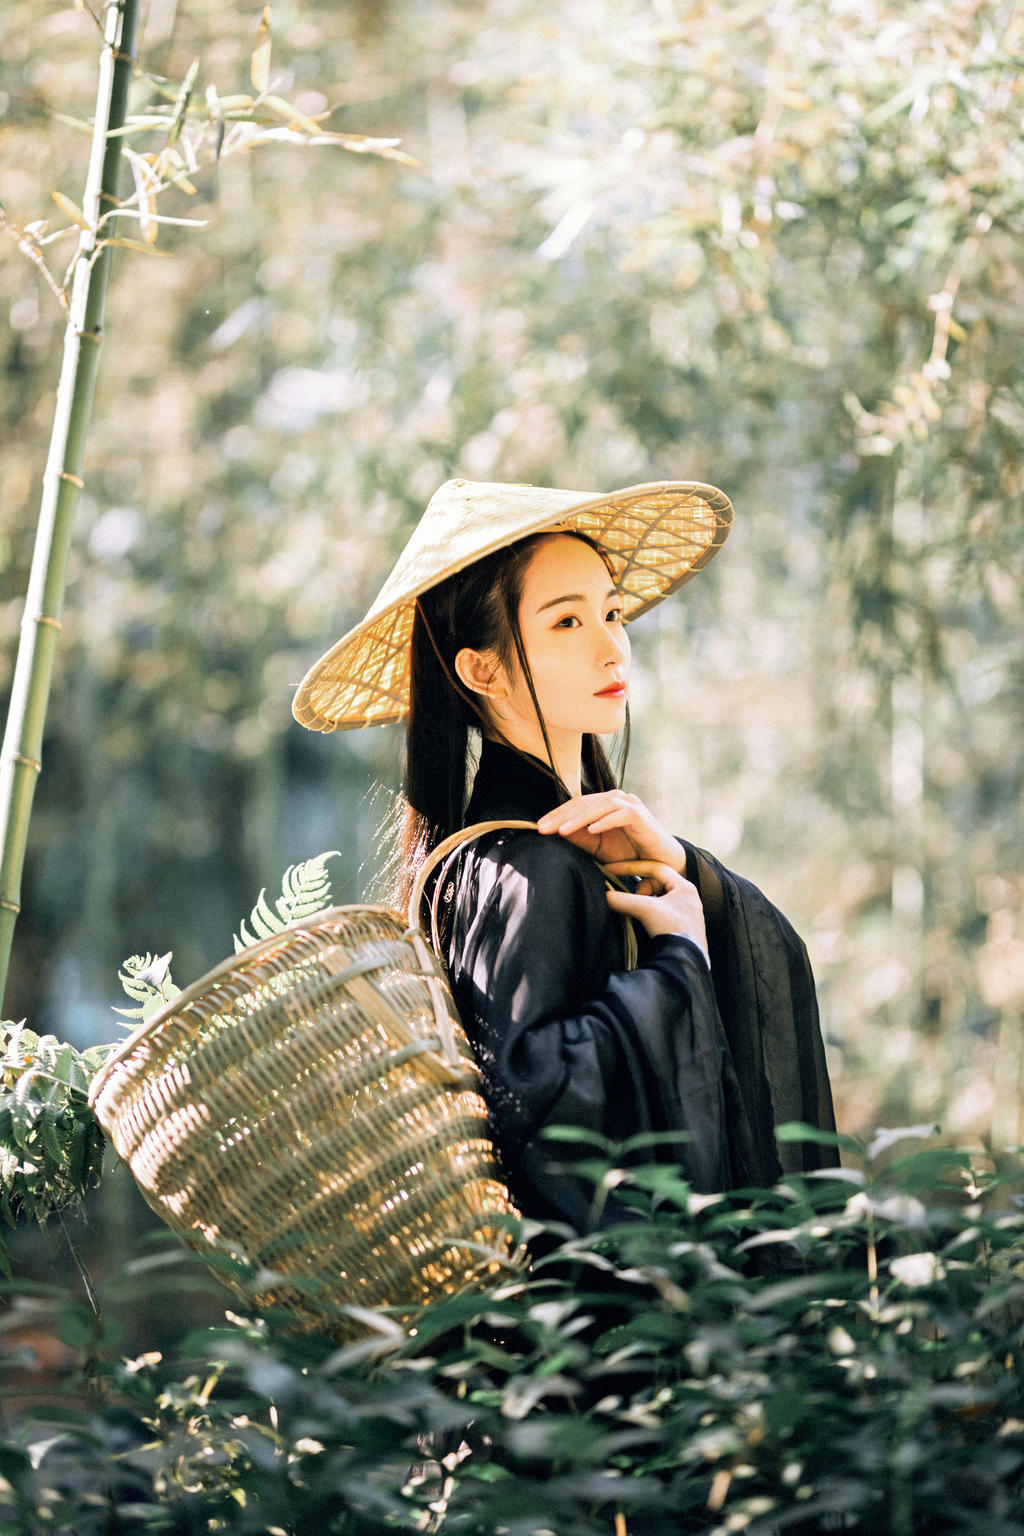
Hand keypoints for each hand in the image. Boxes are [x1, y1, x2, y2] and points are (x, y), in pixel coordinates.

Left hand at [536, 791, 685, 873]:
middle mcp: (616, 799)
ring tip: (562, 830)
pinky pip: (620, 814)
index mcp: (605, 804)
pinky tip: (591, 830)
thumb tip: (556, 834)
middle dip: (562, 815)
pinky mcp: (641, 815)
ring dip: (579, 818)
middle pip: (584, 803)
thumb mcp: (599, 848)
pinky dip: (605, 821)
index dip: (557, 814)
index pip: (576, 805)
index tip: (539, 827)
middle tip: (543, 828)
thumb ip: (580, 839)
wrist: (662, 863)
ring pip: (600, 806)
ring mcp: (629, 805)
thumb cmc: (630, 854)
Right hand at [603, 859, 708, 961]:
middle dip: (640, 892)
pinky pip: (661, 913)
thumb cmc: (674, 931)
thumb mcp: (645, 910)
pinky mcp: (682, 927)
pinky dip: (650, 915)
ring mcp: (686, 913)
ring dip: (645, 904)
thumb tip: (603, 895)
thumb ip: (621, 899)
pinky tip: (647, 926)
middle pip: (655, 883)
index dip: (631, 867)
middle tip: (636, 904)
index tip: (614, 870)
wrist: (686, 961)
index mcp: (685, 886)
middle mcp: (688, 897)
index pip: (654, 867)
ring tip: (643, 916)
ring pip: (657, 899)